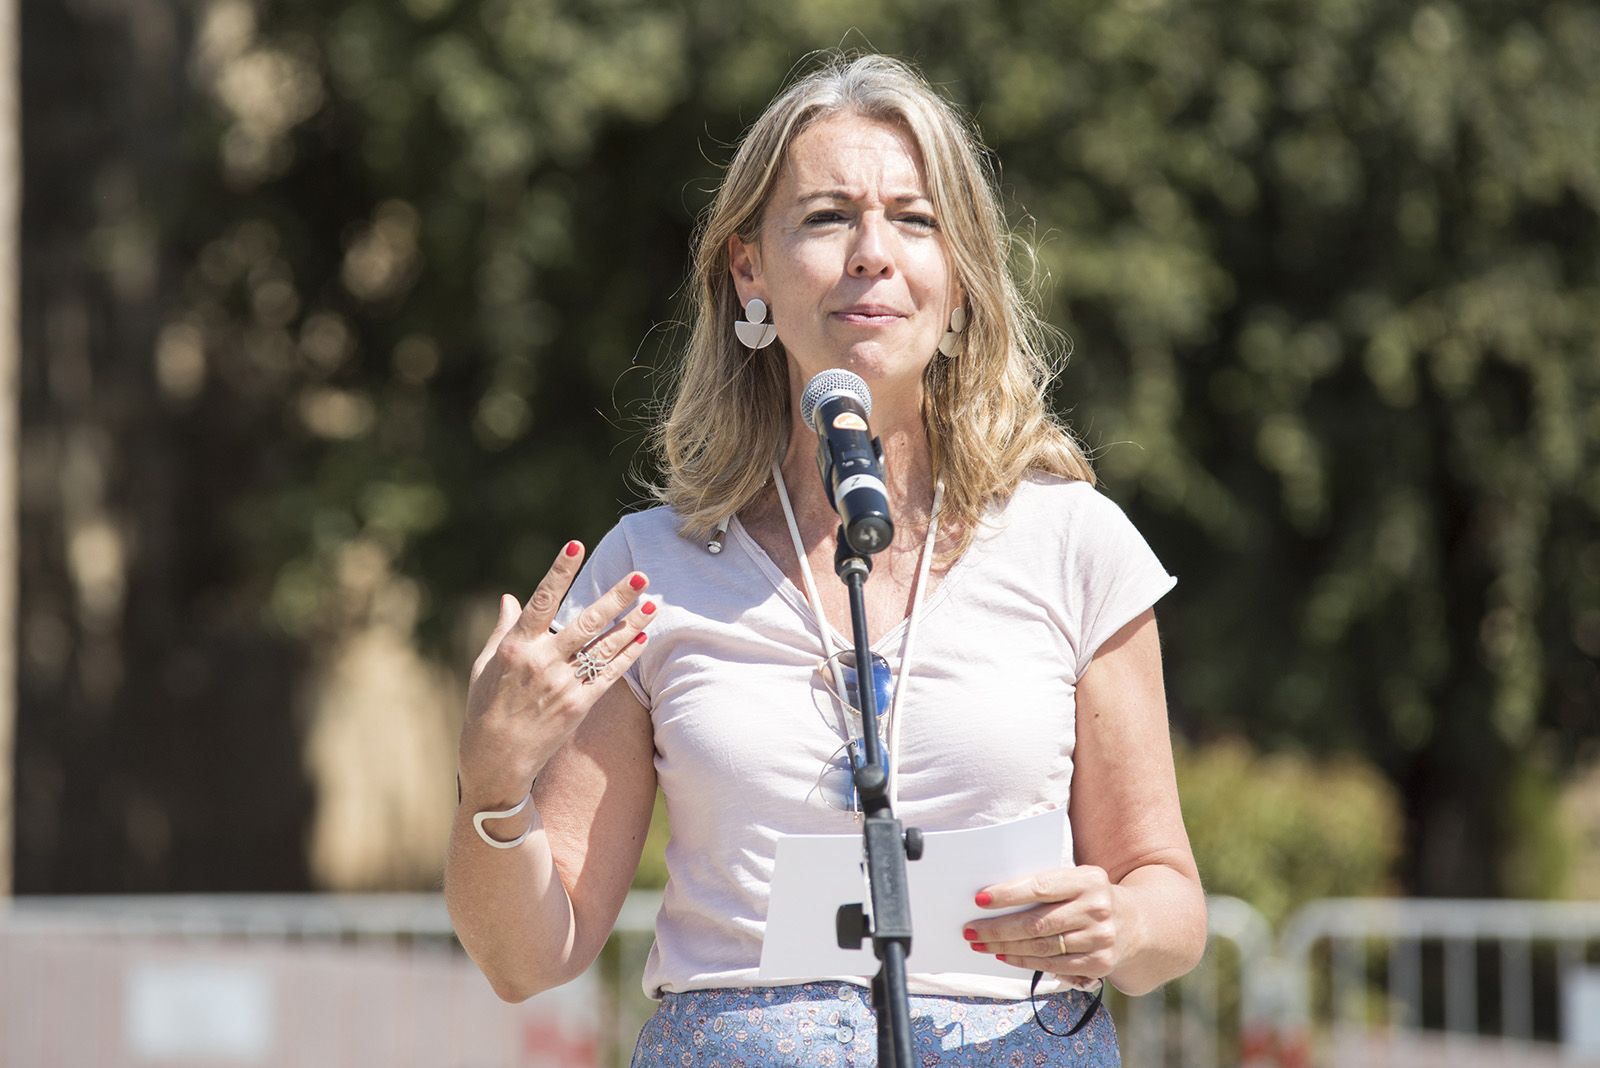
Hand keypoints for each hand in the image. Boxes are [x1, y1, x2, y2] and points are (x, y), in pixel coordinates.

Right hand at [456, 541, 656, 807]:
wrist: (495, 762)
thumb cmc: (483, 710)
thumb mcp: (485, 665)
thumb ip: (503, 629)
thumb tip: (510, 597)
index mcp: (516, 646)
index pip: (542, 599)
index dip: (560, 571)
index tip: (576, 545)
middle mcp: (542, 661)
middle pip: (586, 622)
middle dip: (616, 597)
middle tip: (640, 575)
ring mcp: (562, 684)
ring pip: (605, 646)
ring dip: (633, 623)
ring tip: (654, 603)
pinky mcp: (578, 705)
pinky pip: (609, 675)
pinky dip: (627, 656)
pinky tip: (643, 638)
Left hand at [964, 865, 1120, 989]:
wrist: (1137, 924)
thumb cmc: (1091, 896)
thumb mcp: (1077, 879)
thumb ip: (1046, 883)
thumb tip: (995, 896)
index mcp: (1089, 879)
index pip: (1041, 887)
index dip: (1009, 894)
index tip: (980, 899)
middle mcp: (1097, 909)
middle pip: (1037, 923)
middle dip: (998, 928)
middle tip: (971, 930)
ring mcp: (1100, 939)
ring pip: (1041, 946)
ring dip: (1005, 947)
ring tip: (981, 943)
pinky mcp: (1099, 963)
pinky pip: (1052, 964)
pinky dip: (1024, 960)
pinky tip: (1004, 955)